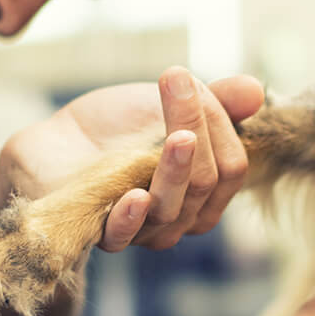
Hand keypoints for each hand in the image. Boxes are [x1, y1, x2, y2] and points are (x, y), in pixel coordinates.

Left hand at [0, 67, 264, 251]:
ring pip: (173, 210)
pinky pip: (124, 237)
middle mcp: (180, 212)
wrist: (57, 141)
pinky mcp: (100, 230)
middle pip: (205, 184)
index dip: (218, 128)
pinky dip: (131, 217)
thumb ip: (216, 100)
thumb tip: (257, 92)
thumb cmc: (119, 125)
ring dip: (176, 170)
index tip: (183, 78)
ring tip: (177, 135)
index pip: (231, 169)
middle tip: (178, 84)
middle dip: (198, 132)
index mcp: (204, 186)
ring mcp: (142, 225)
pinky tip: (135, 195)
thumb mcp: (171, 103)